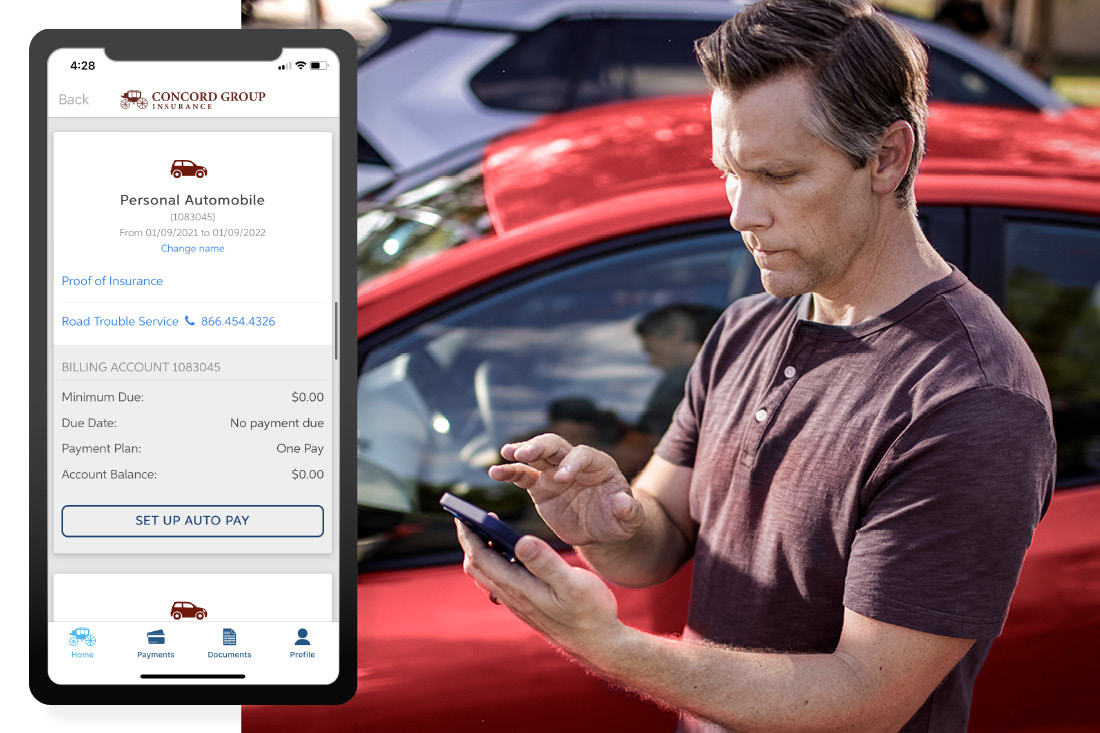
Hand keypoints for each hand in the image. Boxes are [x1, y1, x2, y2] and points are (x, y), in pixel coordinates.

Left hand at [455, 519, 623, 660]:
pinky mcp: (526, 605)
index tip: (462, 514)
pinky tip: (510, 553)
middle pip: (477, 567)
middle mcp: (513, 597)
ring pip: (486, 576)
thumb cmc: (590, 612)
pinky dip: (495, 563)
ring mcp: (518, 603)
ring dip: (481, 552)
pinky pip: (499, 582)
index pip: (481, 558)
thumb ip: (546, 562)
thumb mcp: (574, 584)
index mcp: (520, 588)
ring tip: (489, 529)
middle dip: (470, 541)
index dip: (469, 535)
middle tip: (471, 517)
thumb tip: (520, 540)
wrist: (598, 644)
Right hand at [488, 434, 644, 546]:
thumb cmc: (619, 522)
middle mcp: (574, 462)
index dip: (572, 464)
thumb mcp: (631, 521)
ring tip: (506, 453)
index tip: (562, 479)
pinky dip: (509, 472)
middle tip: (524, 453)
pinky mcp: (540, 486)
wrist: (601, 530)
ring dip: (521, 451)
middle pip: (555, 445)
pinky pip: (522, 475)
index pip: (582, 456)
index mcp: (598, 465)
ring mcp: (554, 472)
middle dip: (540, 446)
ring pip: (536, 455)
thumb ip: (630, 512)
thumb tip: (622, 502)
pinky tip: (495, 472)